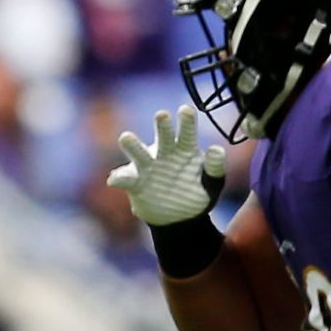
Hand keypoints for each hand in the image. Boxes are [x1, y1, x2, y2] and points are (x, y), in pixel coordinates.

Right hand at [108, 108, 227, 226]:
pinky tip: (115, 180)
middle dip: (162, 125)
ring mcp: (148, 167)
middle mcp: (164, 152)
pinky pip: (125, 179)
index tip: (186, 110)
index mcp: (185, 148)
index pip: (187, 131)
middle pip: (162, 135)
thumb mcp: (212, 183)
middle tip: (162, 115)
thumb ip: (215, 167)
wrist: (182, 219)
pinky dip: (119, 178)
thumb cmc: (198, 195)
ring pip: (138, 152)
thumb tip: (216, 149)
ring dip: (132, 145)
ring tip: (126, 137)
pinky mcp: (135, 183)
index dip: (186, 120)